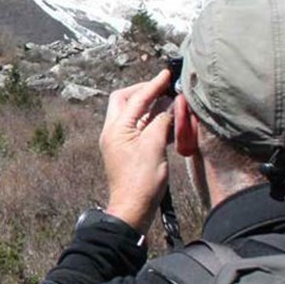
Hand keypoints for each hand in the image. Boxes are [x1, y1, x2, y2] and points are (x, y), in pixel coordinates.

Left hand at [100, 66, 174, 234]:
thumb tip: (171, 106)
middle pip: (125, 101)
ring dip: (151, 107)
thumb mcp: (154, 147)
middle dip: (144, 92)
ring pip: (133, 115)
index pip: (136, 98)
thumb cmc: (141, 181)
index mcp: (116, 128)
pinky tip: (169, 123)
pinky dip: (152, 122)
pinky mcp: (127, 151)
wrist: (132, 209)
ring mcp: (119, 142)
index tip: (166, 74)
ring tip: (170, 103)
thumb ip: (162, 122)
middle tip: (163, 88)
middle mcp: (113, 132)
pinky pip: (139, 129)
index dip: (153, 85)